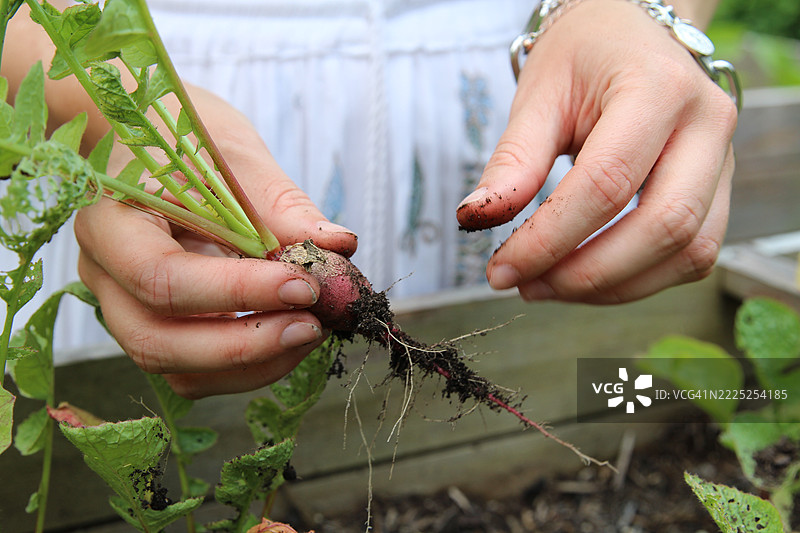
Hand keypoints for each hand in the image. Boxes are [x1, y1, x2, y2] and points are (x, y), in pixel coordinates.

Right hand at [76, 86, 357, 397]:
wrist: (158, 144)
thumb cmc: (192, 141)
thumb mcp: (236, 157)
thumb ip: (281, 206)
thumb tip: (339, 246)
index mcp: (111, 221)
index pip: (161, 276)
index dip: (237, 291)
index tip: (305, 286)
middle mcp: (104, 276)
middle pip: (156, 341)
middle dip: (244, 345)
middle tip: (313, 325)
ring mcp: (124, 309)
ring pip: (177, 368)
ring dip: (252, 364)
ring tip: (311, 331)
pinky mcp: (155, 328)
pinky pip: (194, 372)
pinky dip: (247, 368)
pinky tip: (290, 338)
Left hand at [456, 0, 736, 303]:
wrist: (629, 36)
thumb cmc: (583, 57)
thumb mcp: (538, 95)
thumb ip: (512, 160)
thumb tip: (474, 219)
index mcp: (659, 89)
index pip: (606, 184)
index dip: (551, 239)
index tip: (503, 269)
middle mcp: (707, 126)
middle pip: (663, 227)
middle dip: (587, 274)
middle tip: (527, 286)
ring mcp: (723, 162)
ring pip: (688, 252)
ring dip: (614, 287)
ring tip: (549, 285)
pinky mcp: (718, 192)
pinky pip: (691, 255)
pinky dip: (637, 280)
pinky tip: (587, 275)